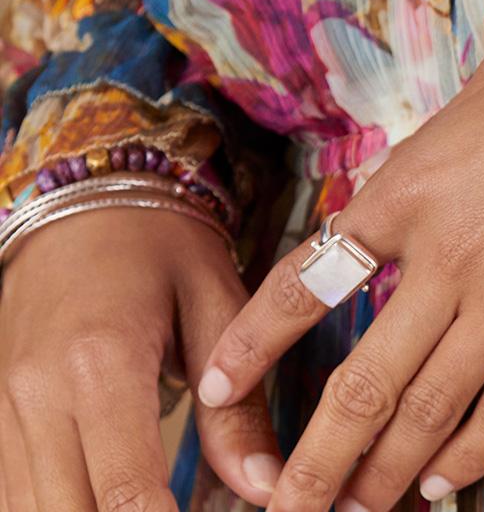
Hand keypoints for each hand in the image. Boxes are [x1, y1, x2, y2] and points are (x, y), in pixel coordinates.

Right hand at [0, 206, 279, 508]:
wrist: (88, 193)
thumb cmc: (163, 241)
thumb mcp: (216, 301)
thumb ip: (238, 403)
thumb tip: (267, 487)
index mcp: (100, 363)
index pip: (124, 493)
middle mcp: (36, 397)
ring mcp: (4, 412)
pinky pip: (13, 496)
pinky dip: (57, 511)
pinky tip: (107, 504)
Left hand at [198, 12, 483, 510]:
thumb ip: (442, 142)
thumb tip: (424, 170)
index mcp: (411, 186)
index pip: (309, 280)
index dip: (257, 343)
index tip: (220, 388)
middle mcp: (446, 256)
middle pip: (361, 385)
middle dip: (313, 462)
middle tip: (284, 509)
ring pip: (425, 416)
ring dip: (380, 479)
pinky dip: (467, 458)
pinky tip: (441, 485)